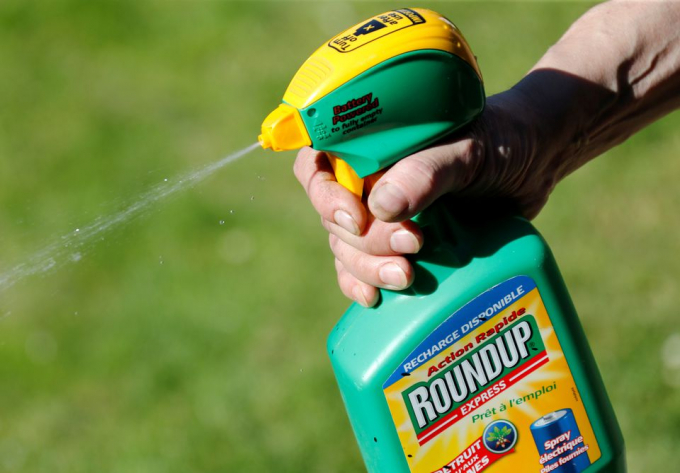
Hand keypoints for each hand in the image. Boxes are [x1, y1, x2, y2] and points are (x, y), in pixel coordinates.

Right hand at [294, 87, 561, 306]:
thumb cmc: (502, 141)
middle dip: (365, 242)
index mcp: (371, 145)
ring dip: (367, 269)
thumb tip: (380, 207)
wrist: (535, 164)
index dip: (323, 195)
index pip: (318, 164)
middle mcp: (368, 181)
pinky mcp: (402, 245)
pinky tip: (374, 300)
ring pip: (348, 249)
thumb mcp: (470, 149)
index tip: (356, 219)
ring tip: (405, 277)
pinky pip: (365, 269)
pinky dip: (363, 285)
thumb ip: (428, 171)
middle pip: (335, 218)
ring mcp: (383, 216)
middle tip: (413, 245)